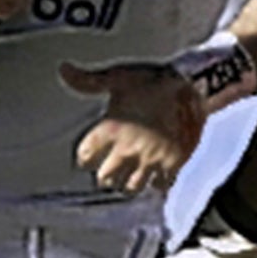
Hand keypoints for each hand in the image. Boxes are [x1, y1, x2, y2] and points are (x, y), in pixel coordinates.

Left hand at [60, 60, 203, 192]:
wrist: (193, 85)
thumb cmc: (153, 80)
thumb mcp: (118, 77)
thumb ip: (88, 81)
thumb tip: (63, 70)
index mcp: (110, 130)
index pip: (85, 157)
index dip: (87, 157)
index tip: (91, 155)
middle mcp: (127, 149)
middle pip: (106, 179)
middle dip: (106, 175)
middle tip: (111, 168)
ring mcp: (150, 158)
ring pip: (131, 187)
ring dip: (129, 183)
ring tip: (130, 175)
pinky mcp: (172, 163)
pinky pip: (160, 186)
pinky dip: (157, 184)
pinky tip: (156, 175)